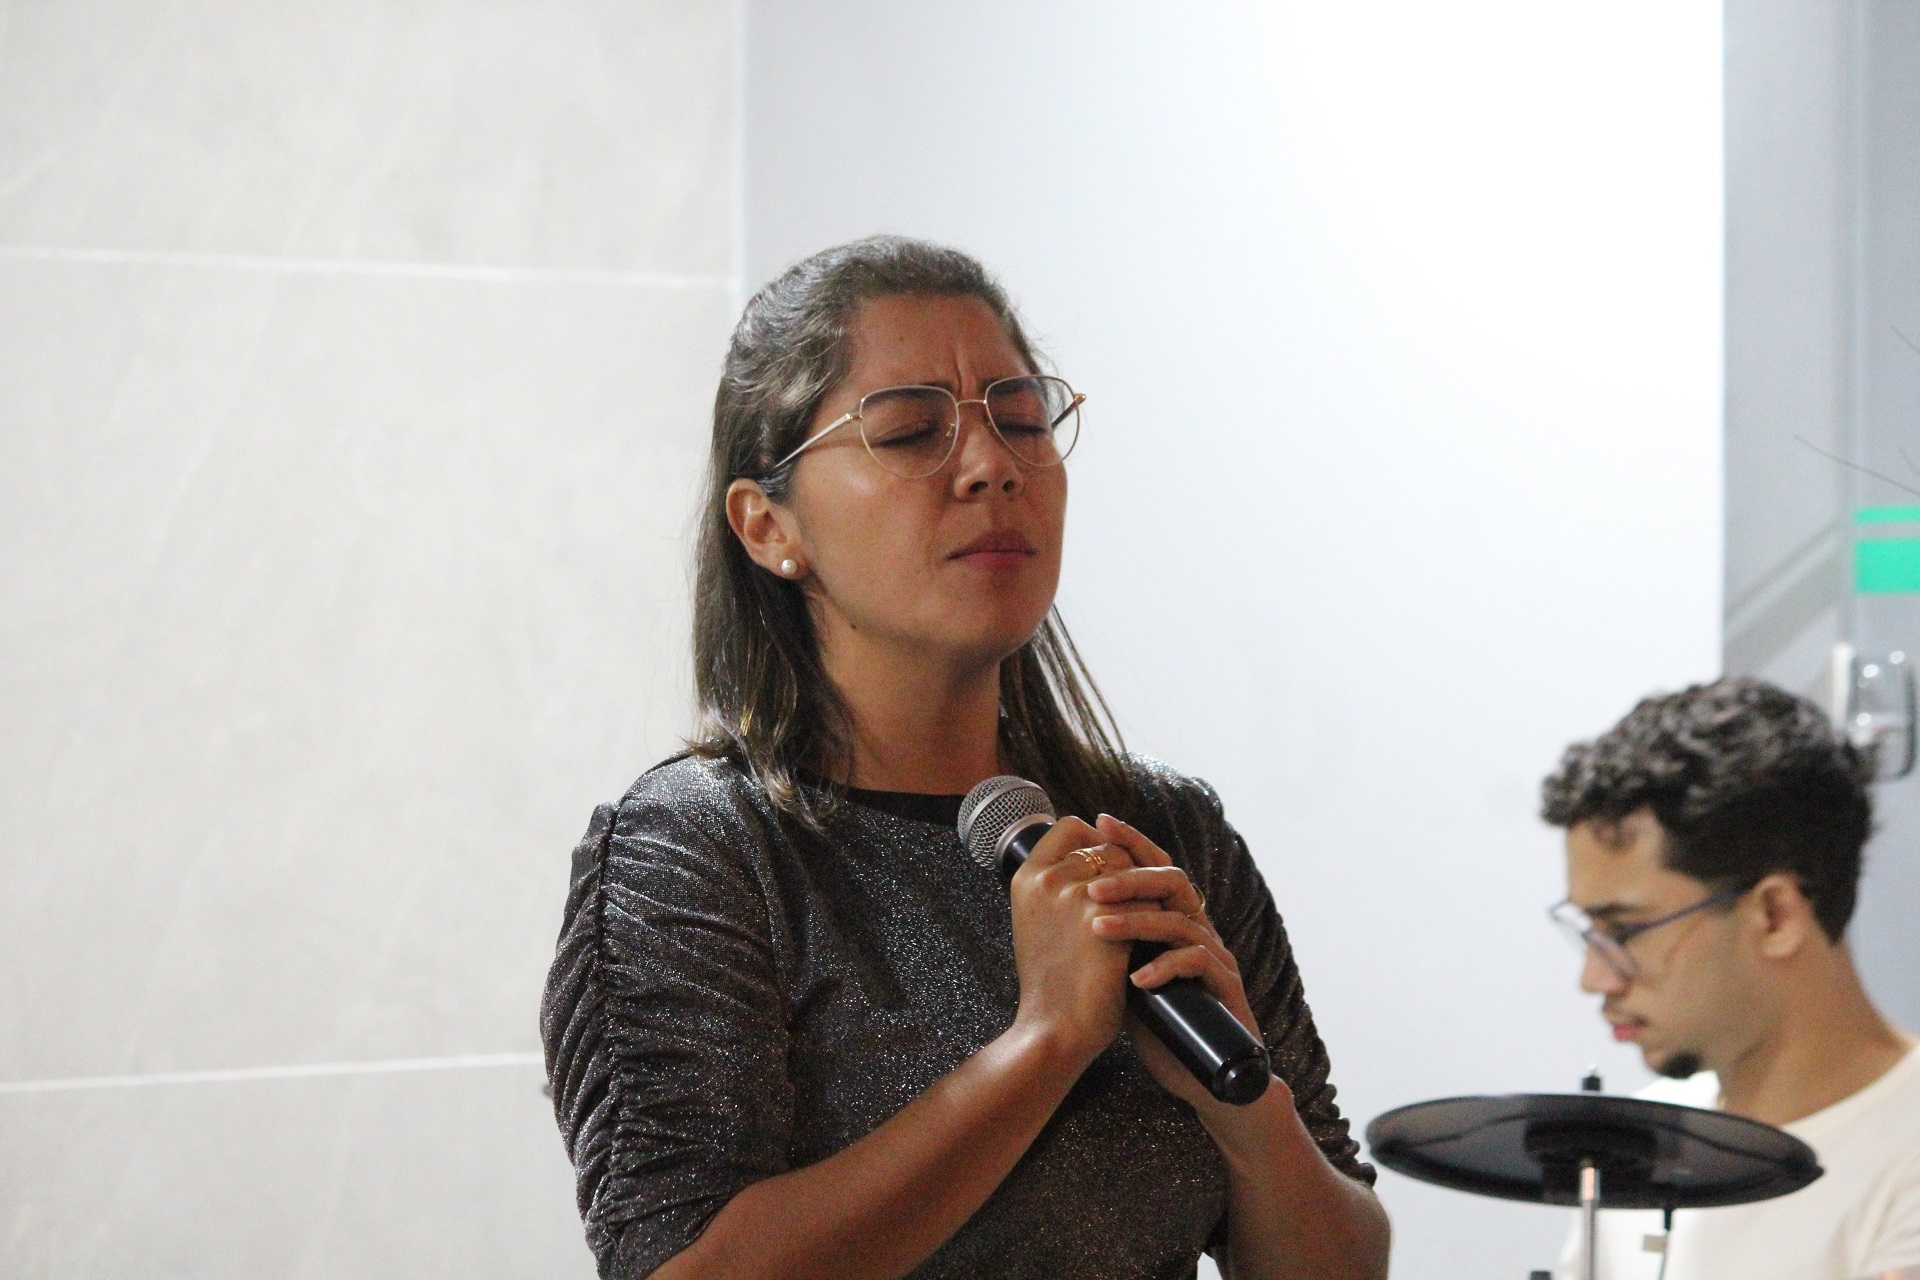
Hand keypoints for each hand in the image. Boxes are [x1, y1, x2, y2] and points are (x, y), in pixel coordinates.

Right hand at [1006, 816, 1140, 1069]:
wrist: (1054, 1028)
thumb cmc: (1051, 983)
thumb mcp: (1037, 923)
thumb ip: (1057, 888)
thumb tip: (1098, 859)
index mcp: (1026, 877)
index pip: (1069, 827)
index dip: (1096, 837)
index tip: (1111, 859)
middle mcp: (1047, 879)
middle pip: (1108, 848)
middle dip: (1128, 872)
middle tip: (1140, 901)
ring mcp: (1073, 895)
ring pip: (1131, 872)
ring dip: (1145, 893)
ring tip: (1151, 919)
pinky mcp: (1103, 918)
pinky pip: (1146, 899)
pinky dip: (1154, 916)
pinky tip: (1154, 937)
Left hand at [1082, 814, 1265, 1109]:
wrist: (1197, 1074)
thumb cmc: (1156, 1021)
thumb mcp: (1122, 971)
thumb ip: (1106, 937)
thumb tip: (1056, 903)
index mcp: (1176, 918)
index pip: (1157, 865)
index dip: (1132, 841)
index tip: (1099, 821)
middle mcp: (1200, 929)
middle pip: (1173, 881)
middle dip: (1131, 878)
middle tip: (1092, 887)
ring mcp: (1216, 957)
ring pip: (1182, 921)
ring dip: (1138, 921)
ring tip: (1099, 929)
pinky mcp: (1225, 988)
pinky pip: (1199, 964)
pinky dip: (1165, 967)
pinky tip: (1137, 979)